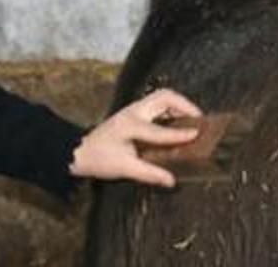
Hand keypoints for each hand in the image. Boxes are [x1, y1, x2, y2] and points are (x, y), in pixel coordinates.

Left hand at [69, 88, 201, 187]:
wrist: (78, 151)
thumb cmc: (99, 159)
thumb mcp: (124, 168)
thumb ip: (150, 173)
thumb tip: (172, 180)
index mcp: (130, 125)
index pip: (161, 130)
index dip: (180, 134)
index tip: (197, 135)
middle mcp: (133, 112)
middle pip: (164, 96)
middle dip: (185, 105)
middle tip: (199, 119)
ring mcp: (132, 109)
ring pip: (161, 97)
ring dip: (179, 104)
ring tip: (192, 119)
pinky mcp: (133, 112)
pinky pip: (157, 104)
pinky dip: (171, 109)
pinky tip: (177, 121)